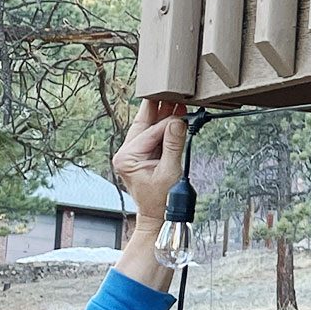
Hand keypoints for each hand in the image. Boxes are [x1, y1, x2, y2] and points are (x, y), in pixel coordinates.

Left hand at [112, 98, 187, 224]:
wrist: (159, 218)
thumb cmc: (162, 200)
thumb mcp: (170, 172)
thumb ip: (173, 145)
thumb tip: (178, 121)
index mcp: (126, 157)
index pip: (150, 132)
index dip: (169, 122)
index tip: (185, 113)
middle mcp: (125, 153)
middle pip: (144, 124)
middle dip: (159, 109)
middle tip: (172, 91)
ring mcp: (133, 154)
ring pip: (149, 128)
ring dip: (163, 116)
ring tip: (177, 101)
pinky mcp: (142, 156)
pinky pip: (154, 137)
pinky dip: (165, 128)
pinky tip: (176, 116)